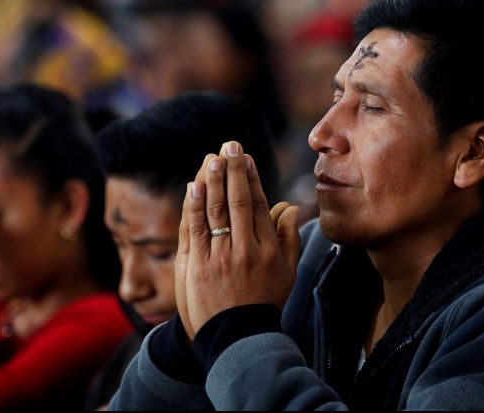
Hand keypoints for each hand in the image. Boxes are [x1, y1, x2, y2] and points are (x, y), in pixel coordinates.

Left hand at [179, 141, 299, 338]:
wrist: (239, 337)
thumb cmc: (265, 302)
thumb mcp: (287, 272)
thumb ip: (288, 237)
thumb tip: (289, 206)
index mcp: (268, 248)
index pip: (257, 204)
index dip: (250, 178)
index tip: (244, 158)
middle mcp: (246, 249)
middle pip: (237, 201)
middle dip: (232, 170)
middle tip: (229, 145)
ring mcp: (221, 257)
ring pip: (216, 211)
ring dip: (213, 181)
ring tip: (211, 158)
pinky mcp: (198, 266)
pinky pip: (196, 230)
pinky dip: (194, 206)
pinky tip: (194, 186)